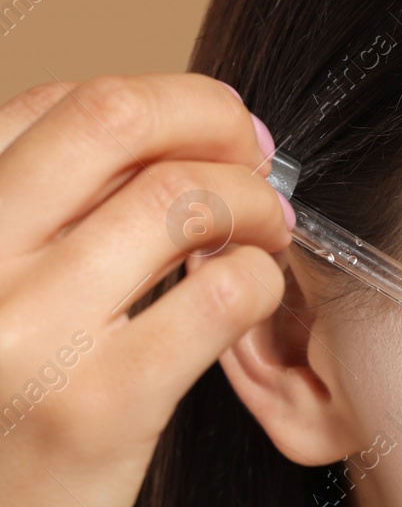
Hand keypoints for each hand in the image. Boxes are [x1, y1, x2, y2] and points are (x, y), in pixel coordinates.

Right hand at [0, 72, 292, 506]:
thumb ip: (38, 224)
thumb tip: (160, 141)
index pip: (52, 105)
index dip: (159, 101)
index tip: (213, 123)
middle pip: (115, 120)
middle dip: (213, 119)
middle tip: (259, 154)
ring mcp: (24, 332)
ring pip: (180, 198)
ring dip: (255, 201)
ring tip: (271, 230)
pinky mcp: (99, 405)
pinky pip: (221, 294)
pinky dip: (262, 277)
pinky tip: (256, 296)